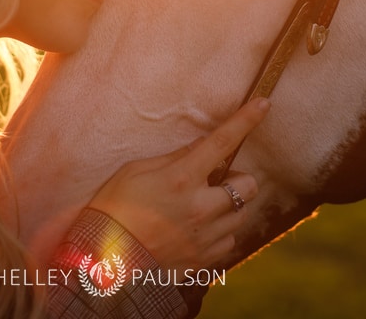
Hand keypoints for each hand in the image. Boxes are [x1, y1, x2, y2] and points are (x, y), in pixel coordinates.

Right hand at [87, 98, 269, 273]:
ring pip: (242, 214)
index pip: (222, 142)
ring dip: (229, 206)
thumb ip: (172, 159)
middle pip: (248, 186)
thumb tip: (200, 147)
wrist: (102, 262)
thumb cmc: (113, 208)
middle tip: (216, 182)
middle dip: (238, 180)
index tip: (263, 104)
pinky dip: (220, 232)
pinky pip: (229, 241)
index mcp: (181, 179)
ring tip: (204, 207)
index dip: (245, 120)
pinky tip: (197, 230)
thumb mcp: (134, 171)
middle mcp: (200, 207)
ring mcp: (204, 236)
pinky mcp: (203, 260)